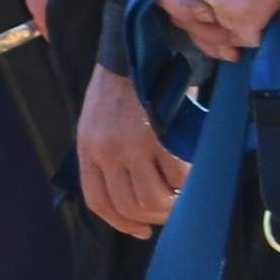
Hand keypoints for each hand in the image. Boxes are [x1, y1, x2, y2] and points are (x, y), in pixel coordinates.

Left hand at [75, 62, 187, 236]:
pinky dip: (188, 184)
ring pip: (153, 200)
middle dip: (153, 217)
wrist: (135, 49)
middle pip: (129, 206)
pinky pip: (177, 178)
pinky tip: (193, 176)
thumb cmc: (122, 85)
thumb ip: (108, 153)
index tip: (141, 230)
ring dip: (172, 205)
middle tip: (171, 209)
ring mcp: (131, 146)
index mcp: (87, 148)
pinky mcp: (159, 138)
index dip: (121, 223)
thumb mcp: (99, 120)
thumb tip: (136, 192)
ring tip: (183, 195)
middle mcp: (105, 152)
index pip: (99, 201)